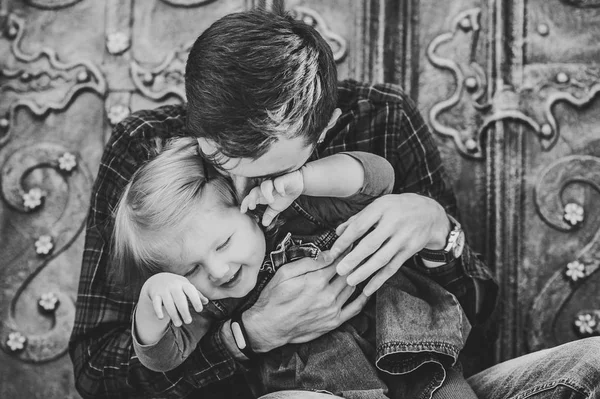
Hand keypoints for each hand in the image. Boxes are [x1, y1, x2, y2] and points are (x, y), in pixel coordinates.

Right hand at [140, 272, 208, 326]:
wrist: (158, 279)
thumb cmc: (177, 285)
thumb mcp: (186, 286)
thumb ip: (196, 294)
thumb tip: (206, 302)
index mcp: (184, 284)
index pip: (191, 291)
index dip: (196, 300)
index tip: (199, 310)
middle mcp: (174, 286)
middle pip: (180, 299)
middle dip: (184, 311)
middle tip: (188, 321)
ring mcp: (164, 290)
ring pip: (169, 303)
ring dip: (173, 315)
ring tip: (178, 324)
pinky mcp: (155, 294)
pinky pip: (156, 303)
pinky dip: (158, 310)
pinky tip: (161, 318)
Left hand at [240, 170, 303, 225]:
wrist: (299, 184)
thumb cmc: (286, 194)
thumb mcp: (277, 207)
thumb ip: (269, 214)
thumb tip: (264, 224)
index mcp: (262, 194)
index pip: (250, 197)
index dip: (245, 203)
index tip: (243, 211)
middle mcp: (266, 188)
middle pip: (254, 190)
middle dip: (251, 198)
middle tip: (252, 207)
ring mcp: (274, 182)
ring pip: (265, 185)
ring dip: (265, 193)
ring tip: (270, 201)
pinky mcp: (283, 179)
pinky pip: (278, 182)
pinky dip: (279, 187)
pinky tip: (282, 193)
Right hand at [242, 251, 368, 351]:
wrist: (269, 326)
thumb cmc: (274, 297)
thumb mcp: (285, 273)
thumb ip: (308, 263)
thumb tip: (328, 254)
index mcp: (316, 281)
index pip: (338, 260)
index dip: (346, 249)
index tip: (351, 241)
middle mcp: (327, 295)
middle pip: (348, 273)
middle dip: (354, 260)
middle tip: (359, 251)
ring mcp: (332, 309)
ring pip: (352, 287)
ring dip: (357, 276)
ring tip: (361, 266)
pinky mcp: (334, 322)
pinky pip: (355, 308)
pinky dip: (363, 297)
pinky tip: (365, 289)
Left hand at [331, 193, 450, 295]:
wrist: (430, 213)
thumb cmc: (396, 208)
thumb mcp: (378, 206)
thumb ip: (358, 219)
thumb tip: (338, 232)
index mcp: (381, 208)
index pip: (359, 226)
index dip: (345, 240)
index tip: (333, 253)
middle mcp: (394, 222)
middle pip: (371, 244)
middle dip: (353, 259)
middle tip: (339, 270)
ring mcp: (403, 238)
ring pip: (382, 258)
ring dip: (365, 272)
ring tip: (350, 281)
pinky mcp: (410, 250)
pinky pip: (393, 267)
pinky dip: (380, 279)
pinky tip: (368, 289)